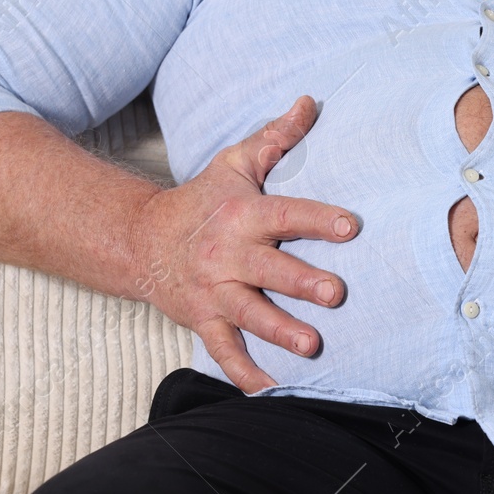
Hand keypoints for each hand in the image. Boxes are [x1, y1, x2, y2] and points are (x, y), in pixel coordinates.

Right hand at [128, 96, 356, 392]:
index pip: (285, 214)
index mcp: (242, 214)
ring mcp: (215, 292)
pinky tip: (270, 390)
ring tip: (311, 345)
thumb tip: (309, 102)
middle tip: (336, 293)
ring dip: (279, 330)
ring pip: (249, 313)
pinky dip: (243, 374)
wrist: (141, 240)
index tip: (352, 226)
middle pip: (269, 269)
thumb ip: (276, 138)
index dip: (318, 219)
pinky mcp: (203, 321)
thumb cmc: (203, 201)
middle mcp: (229, 255)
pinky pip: (223, 351)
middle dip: (301, 282)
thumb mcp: (234, 164)